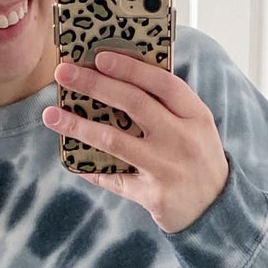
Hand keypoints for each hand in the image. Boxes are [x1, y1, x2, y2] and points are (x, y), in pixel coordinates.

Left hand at [43, 50, 229, 233]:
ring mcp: (166, 168)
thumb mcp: (196, 126)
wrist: (216, 210)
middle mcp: (181, 139)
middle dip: (95, 85)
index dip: (130, 68)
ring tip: (51, 114)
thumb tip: (119, 75)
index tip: (99, 56)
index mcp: (195, 115)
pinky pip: (114, 178)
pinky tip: (72, 160)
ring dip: (79, 125)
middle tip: (64, 74)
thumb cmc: (198, 158)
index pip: (162, 82)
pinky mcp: (153, 195)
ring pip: (115, 141)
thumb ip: (168, 104)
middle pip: (134, 104)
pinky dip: (91, 169)